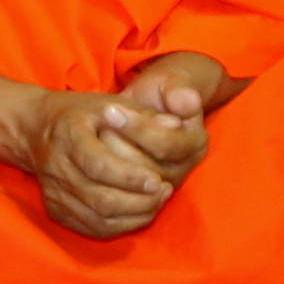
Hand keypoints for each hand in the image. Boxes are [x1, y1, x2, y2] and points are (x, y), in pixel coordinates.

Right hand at [19, 87, 179, 238]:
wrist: (36, 129)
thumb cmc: (83, 114)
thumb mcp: (113, 103)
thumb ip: (145, 115)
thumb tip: (176, 125)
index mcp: (68, 134)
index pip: (99, 165)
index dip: (131, 177)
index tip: (158, 180)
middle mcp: (55, 165)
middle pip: (99, 198)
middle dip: (138, 201)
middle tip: (164, 191)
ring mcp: (53, 191)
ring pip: (97, 218)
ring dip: (133, 216)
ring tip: (157, 202)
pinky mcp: (55, 209)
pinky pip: (90, 228)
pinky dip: (119, 226)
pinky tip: (139, 213)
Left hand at [106, 56, 219, 187]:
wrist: (151, 108)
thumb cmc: (161, 92)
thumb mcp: (170, 83)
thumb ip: (177, 91)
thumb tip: (190, 101)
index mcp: (195, 143)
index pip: (166, 145)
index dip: (137, 128)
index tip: (110, 109)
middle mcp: (183, 169)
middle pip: (146, 169)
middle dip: (117, 144)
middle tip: (95, 124)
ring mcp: (162, 187)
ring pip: (130, 185)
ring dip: (106, 160)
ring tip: (94, 136)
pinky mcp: (142, 198)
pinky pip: (120, 200)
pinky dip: (101, 180)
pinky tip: (88, 157)